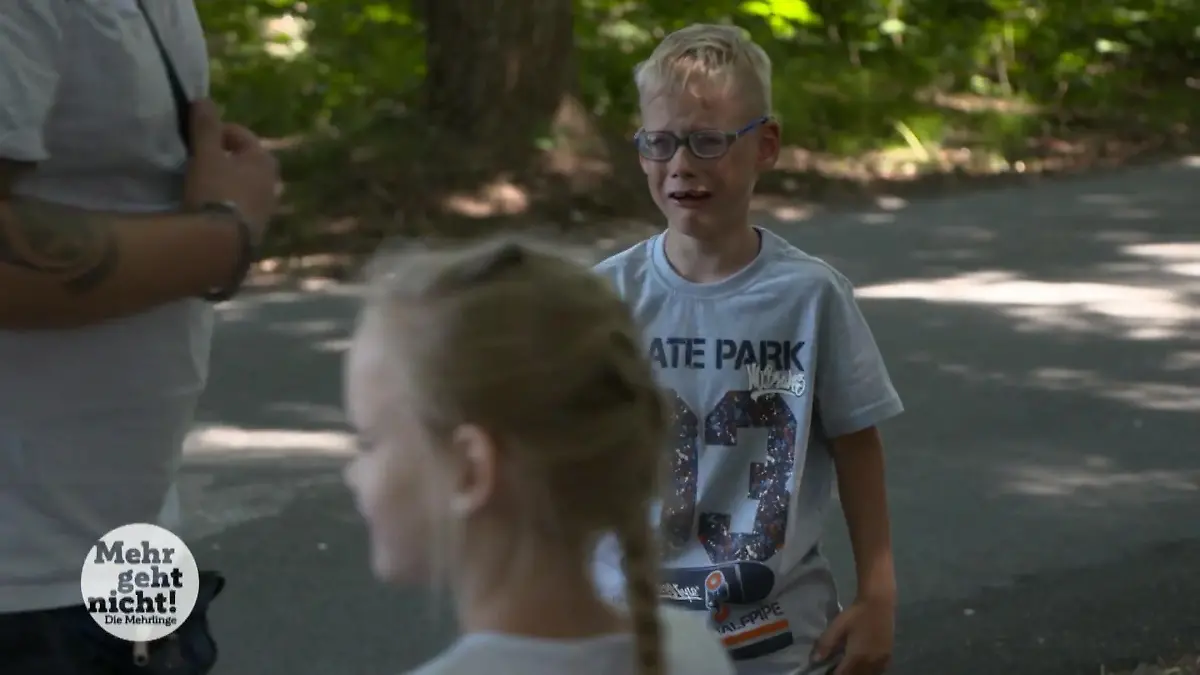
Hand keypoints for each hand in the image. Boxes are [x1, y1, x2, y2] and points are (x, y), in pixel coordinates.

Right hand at [182, 99, 278, 242]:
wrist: (222, 244)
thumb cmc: (215, 191)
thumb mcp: (206, 155)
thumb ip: (206, 127)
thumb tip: (204, 99)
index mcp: (264, 159)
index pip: (239, 134)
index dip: (215, 132)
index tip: (194, 140)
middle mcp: (273, 181)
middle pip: (243, 159)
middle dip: (223, 157)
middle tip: (199, 161)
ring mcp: (268, 207)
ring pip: (244, 183)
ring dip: (227, 180)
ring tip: (203, 185)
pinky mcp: (258, 227)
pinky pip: (241, 204)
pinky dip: (228, 200)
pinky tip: (212, 207)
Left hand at [812, 596, 894, 674]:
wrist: (878, 603)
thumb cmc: (856, 614)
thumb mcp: (837, 626)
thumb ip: (826, 644)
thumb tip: (815, 660)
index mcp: (857, 656)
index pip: (843, 674)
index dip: (834, 674)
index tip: (828, 670)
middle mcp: (871, 662)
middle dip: (845, 674)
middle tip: (837, 667)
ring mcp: (881, 661)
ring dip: (857, 673)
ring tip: (848, 667)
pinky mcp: (888, 657)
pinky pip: (878, 671)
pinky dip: (869, 671)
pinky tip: (862, 666)